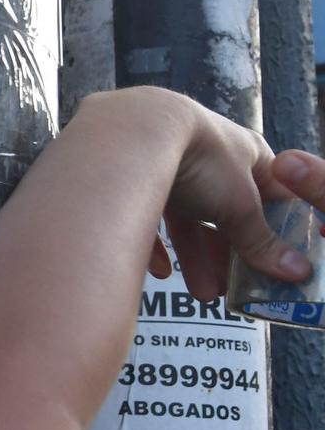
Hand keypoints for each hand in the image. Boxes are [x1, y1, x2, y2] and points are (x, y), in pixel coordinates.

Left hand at [87, 88, 310, 298]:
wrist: (132, 135)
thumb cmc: (201, 161)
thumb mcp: (239, 204)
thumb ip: (261, 240)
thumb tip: (297, 272)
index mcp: (246, 154)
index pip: (271, 194)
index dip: (276, 229)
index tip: (278, 263)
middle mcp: (209, 157)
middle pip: (225, 213)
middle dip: (229, 254)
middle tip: (233, 289)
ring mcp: (171, 164)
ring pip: (188, 218)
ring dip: (196, 257)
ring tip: (202, 295)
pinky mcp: (135, 176)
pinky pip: (148, 215)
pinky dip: (156, 244)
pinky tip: (159, 271)